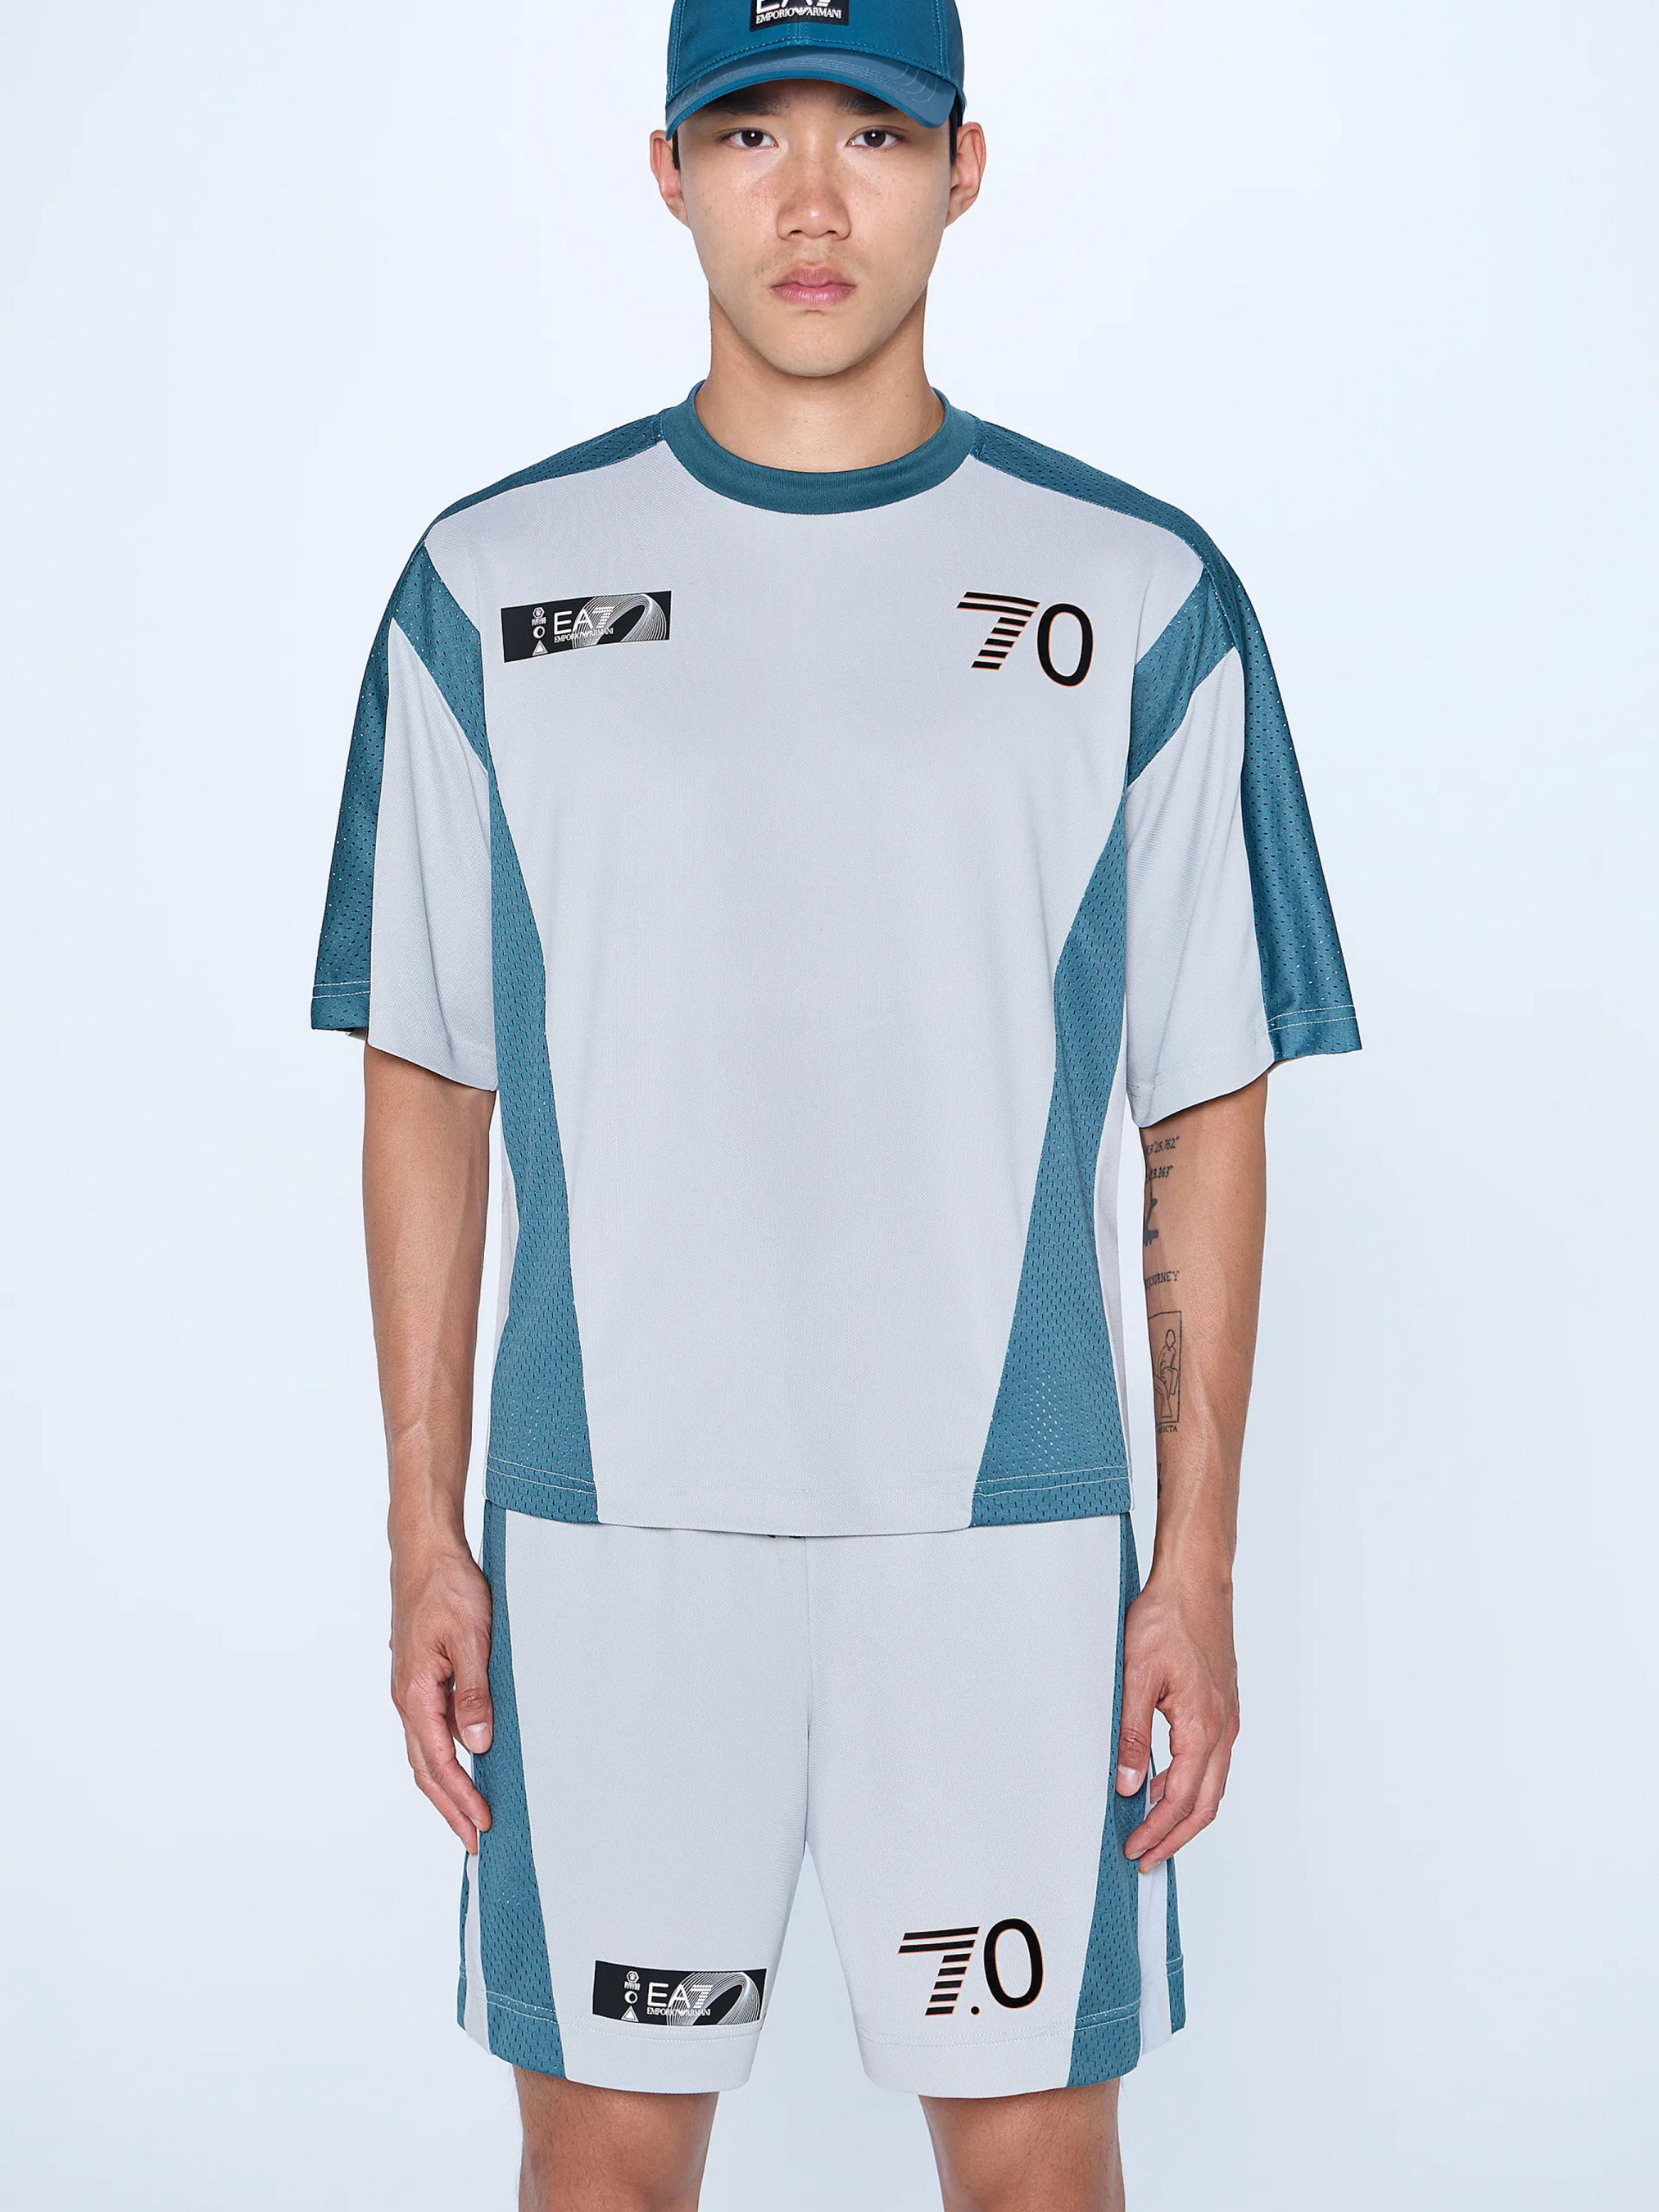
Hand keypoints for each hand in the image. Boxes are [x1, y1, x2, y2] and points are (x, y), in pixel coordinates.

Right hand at [390, 1535, 494, 1850]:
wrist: (425, 1552)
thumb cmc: (446, 1588)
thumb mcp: (471, 1639)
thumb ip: (474, 1694)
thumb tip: (477, 1745)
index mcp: (415, 1693)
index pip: (438, 1762)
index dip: (461, 1797)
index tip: (482, 1825)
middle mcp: (407, 1698)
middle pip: (425, 1768)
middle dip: (450, 1807)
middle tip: (474, 1841)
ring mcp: (411, 1689)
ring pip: (425, 1751)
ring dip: (446, 1786)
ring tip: (470, 1813)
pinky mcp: (420, 1678)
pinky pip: (430, 1728)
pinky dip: (445, 1756)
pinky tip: (465, 1759)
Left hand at [1115, 1567, 1239, 1871]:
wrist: (1196, 1581)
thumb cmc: (1168, 1619)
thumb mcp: (1136, 1676)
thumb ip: (1133, 1735)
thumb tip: (1130, 1784)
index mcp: (1202, 1727)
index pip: (1182, 1801)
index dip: (1157, 1832)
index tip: (1134, 1849)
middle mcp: (1223, 1730)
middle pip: (1204, 1805)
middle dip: (1174, 1837)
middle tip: (1145, 1857)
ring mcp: (1227, 1719)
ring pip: (1212, 1785)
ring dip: (1183, 1812)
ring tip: (1150, 1826)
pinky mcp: (1222, 1707)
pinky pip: (1211, 1761)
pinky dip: (1190, 1783)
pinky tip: (1164, 1780)